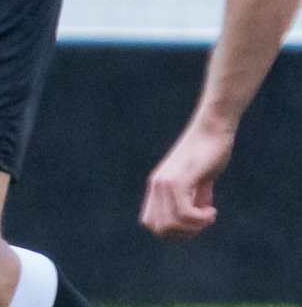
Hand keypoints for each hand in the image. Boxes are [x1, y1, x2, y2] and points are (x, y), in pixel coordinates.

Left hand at [140, 119, 233, 237]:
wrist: (212, 131)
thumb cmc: (208, 156)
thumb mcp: (198, 185)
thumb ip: (192, 202)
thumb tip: (193, 223)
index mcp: (157, 187)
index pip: (150, 223)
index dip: (172, 232)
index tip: (193, 223)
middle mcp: (156, 185)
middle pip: (159, 229)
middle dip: (184, 233)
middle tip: (203, 221)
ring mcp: (166, 181)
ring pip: (172, 223)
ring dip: (195, 226)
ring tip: (209, 214)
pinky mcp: (180, 178)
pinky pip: (185, 213)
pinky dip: (201, 219)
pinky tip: (212, 210)